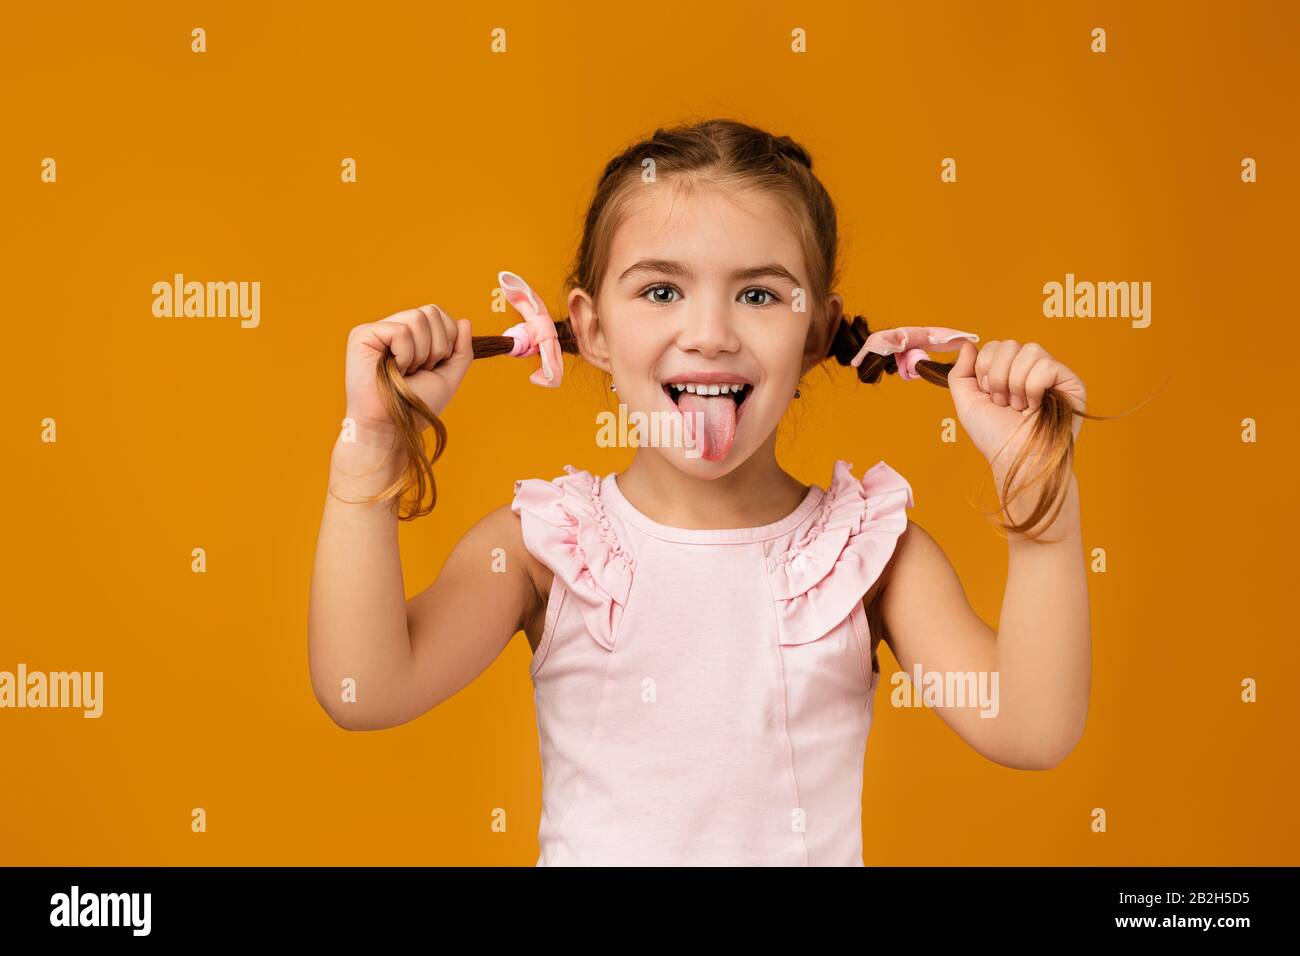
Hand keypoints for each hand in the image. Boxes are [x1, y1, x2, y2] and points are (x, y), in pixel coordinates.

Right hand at [342, 304, 473, 431]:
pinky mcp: (362, 335)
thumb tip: (465, 320)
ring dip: (421, 353)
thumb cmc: (416, 407)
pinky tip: (393, 370)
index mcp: (411, 337)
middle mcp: (392, 329)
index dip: (447, 340)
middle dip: (436, 347)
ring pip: (417, 318)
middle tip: (418, 372)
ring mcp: (377, 331)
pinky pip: (400, 331)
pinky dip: (405, 356)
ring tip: (405, 372)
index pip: (438, 315)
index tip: (432, 367)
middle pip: (431, 312)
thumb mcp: (448, 377)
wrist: (392, 428)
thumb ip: (461, 350)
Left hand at [947, 339, 1086, 468]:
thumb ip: (961, 374)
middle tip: (1003, 403)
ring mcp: (1053, 375)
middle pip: (1009, 344)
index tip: (988, 394)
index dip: (985, 368)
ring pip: (1030, 350)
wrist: (1017, 459)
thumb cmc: (995, 436)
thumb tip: (967, 345)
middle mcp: (1031, 370)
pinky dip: (1033, 387)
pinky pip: (1046, 365)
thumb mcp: (967, 403)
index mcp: (1009, 373)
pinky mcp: (1071, 382)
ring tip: (1019, 406)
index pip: (995, 346)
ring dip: (1015, 383)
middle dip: (998, 376)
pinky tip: (1035, 406)